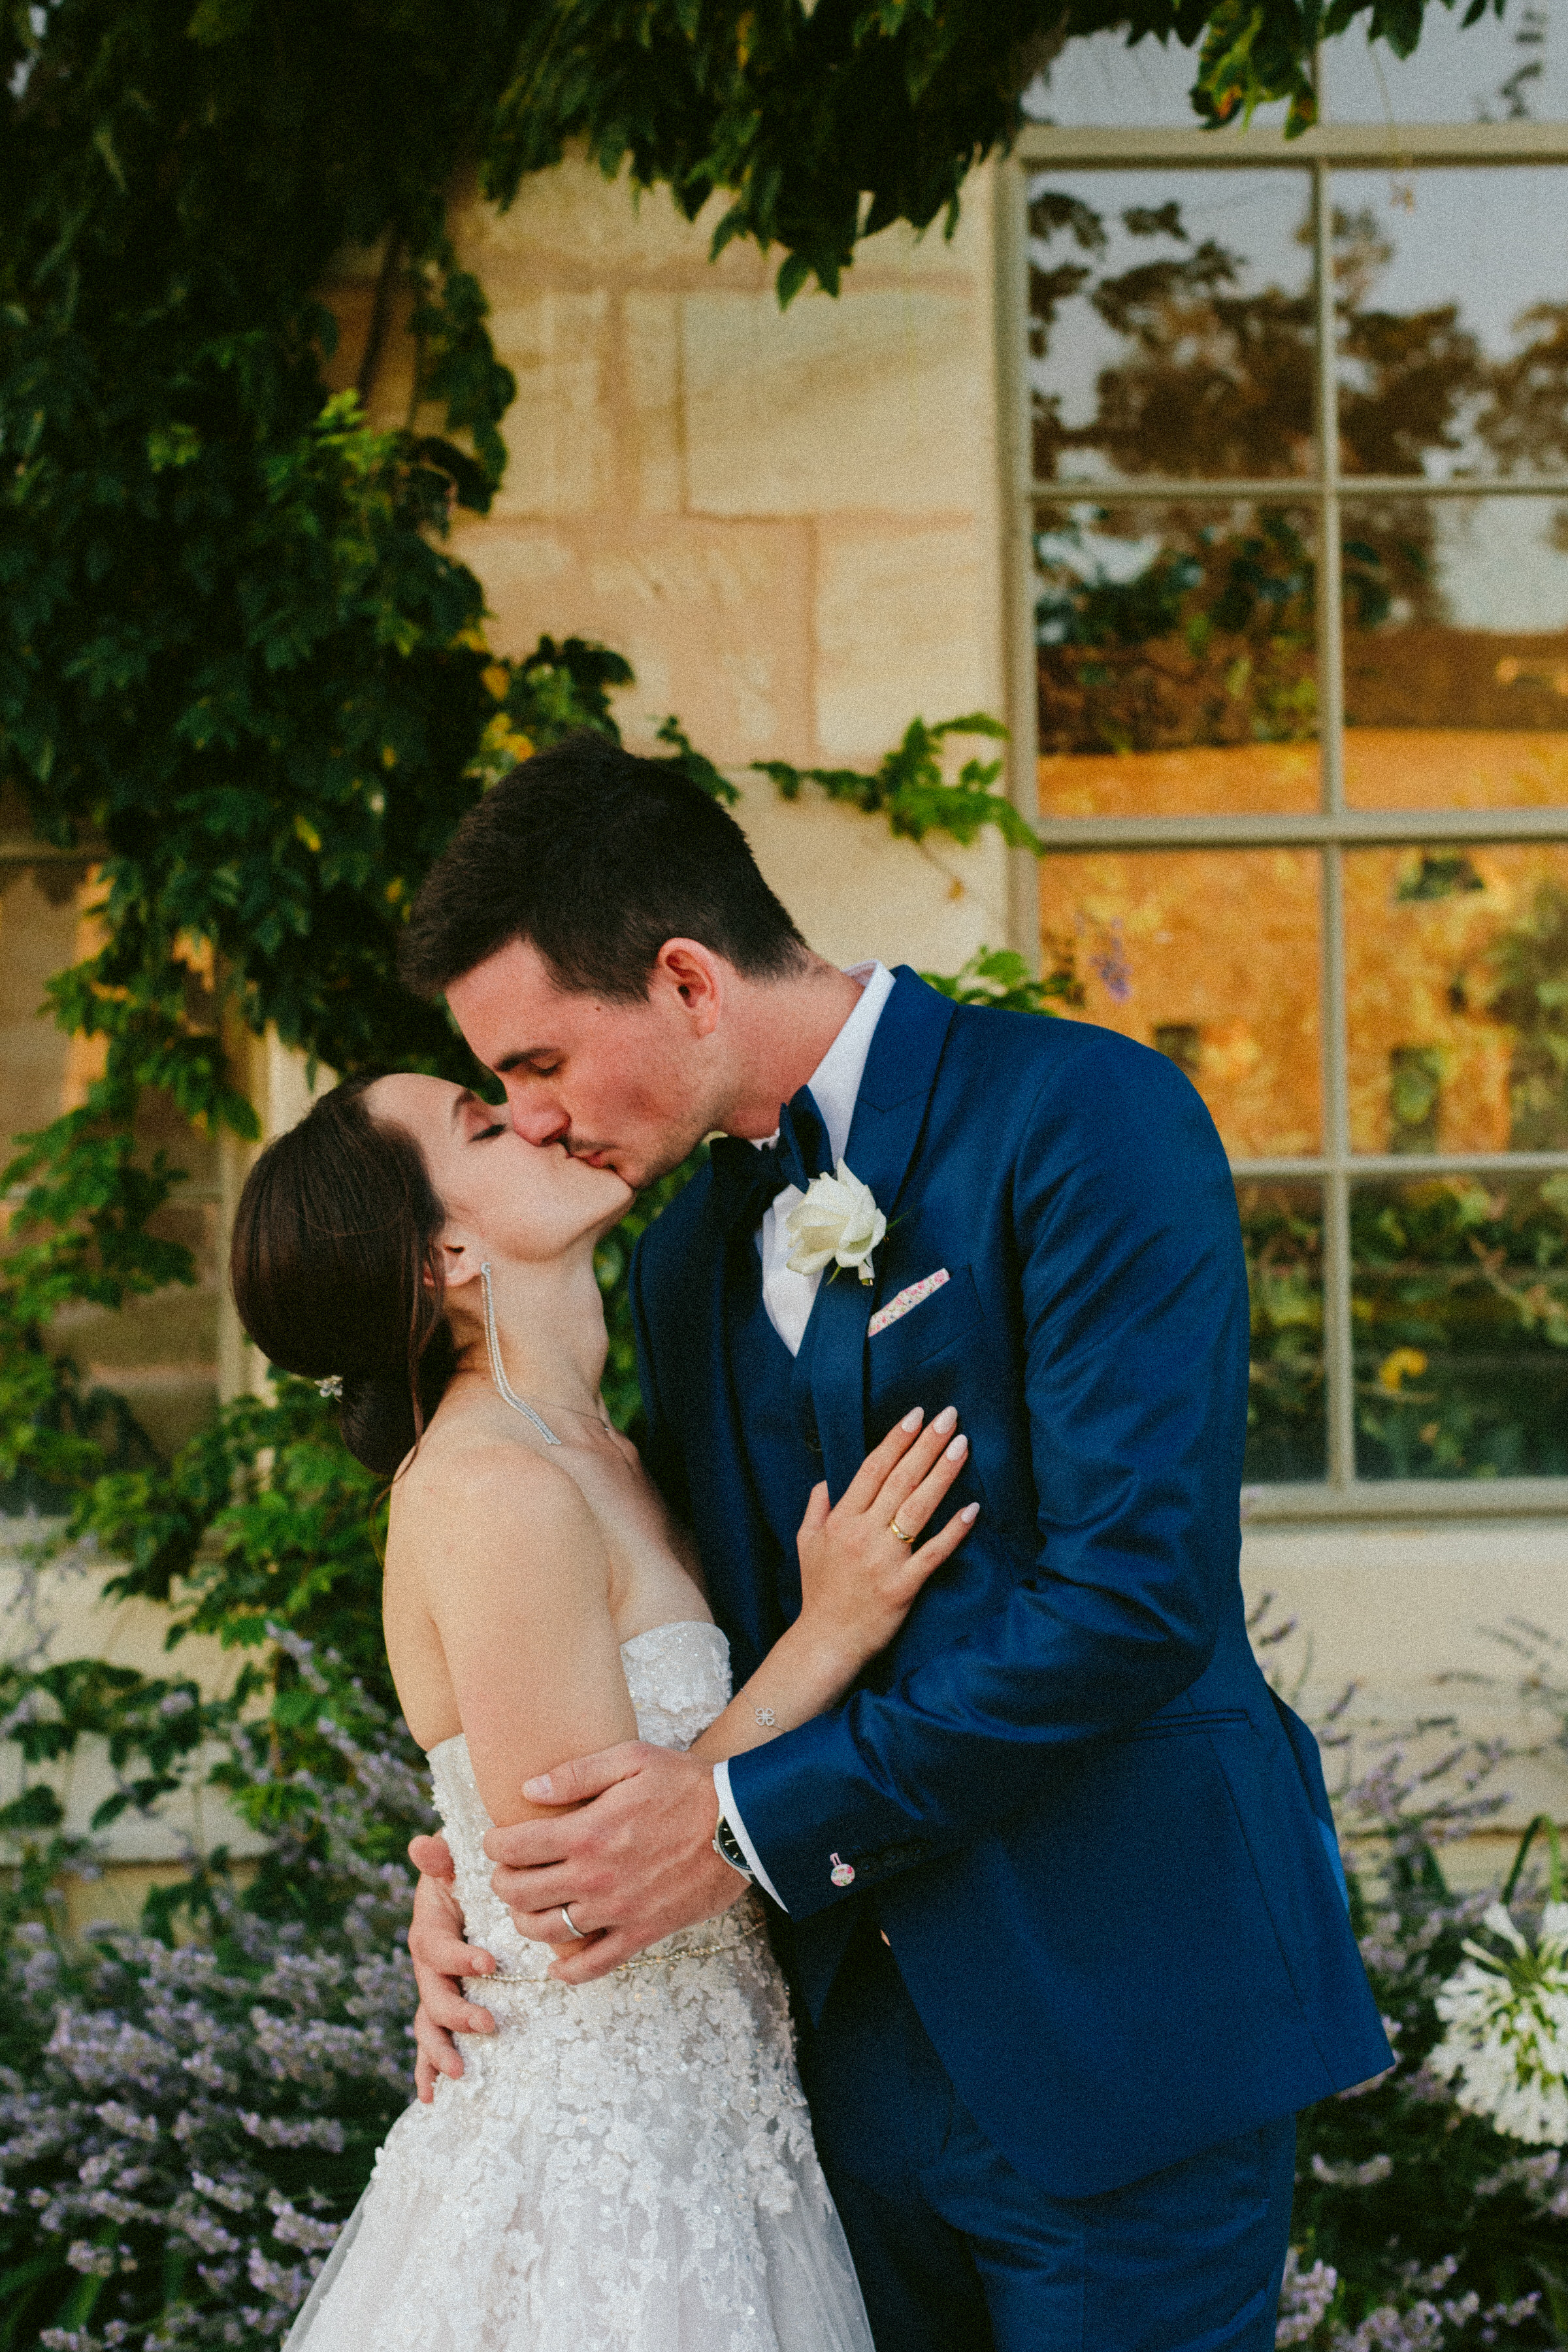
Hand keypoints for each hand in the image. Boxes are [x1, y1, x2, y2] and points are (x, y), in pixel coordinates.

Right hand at [405, 1835, 497, 2102]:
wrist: (469, 1886)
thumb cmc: (468, 1872)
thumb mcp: (457, 1860)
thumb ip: (442, 1857)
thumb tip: (420, 1844)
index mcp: (429, 1929)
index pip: (438, 1948)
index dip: (460, 1957)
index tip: (490, 1962)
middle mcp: (426, 1965)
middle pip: (433, 1996)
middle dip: (457, 2015)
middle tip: (489, 2025)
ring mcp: (434, 1989)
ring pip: (429, 2026)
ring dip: (440, 2051)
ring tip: (461, 2073)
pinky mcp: (444, 2007)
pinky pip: (430, 2041)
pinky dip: (426, 2070)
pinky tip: (429, 2097)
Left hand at [484, 1742, 743, 1983]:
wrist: (743, 1825)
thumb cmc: (687, 1785)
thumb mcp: (632, 1760)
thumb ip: (575, 1774)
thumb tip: (526, 1789)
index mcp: (587, 1832)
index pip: (515, 1847)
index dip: (494, 1844)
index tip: (496, 1841)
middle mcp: (594, 1877)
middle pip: (520, 1892)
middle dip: (502, 1881)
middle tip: (506, 1872)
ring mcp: (616, 1910)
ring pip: (546, 1930)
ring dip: (525, 1920)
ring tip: (527, 1906)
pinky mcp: (642, 1933)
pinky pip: (594, 1965)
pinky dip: (569, 1971)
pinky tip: (558, 1964)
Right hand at [795, 1402, 977, 1668]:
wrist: (826, 1641)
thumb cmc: (819, 1592)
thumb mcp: (805, 1544)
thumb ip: (816, 1509)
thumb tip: (825, 1483)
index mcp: (841, 1520)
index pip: (872, 1469)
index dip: (896, 1440)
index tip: (917, 1416)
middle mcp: (863, 1534)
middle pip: (900, 1480)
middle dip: (926, 1445)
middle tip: (949, 1416)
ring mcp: (885, 1559)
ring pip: (918, 1507)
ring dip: (943, 1474)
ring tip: (962, 1446)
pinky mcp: (904, 1585)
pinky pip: (934, 1553)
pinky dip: (953, 1531)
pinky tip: (973, 1509)